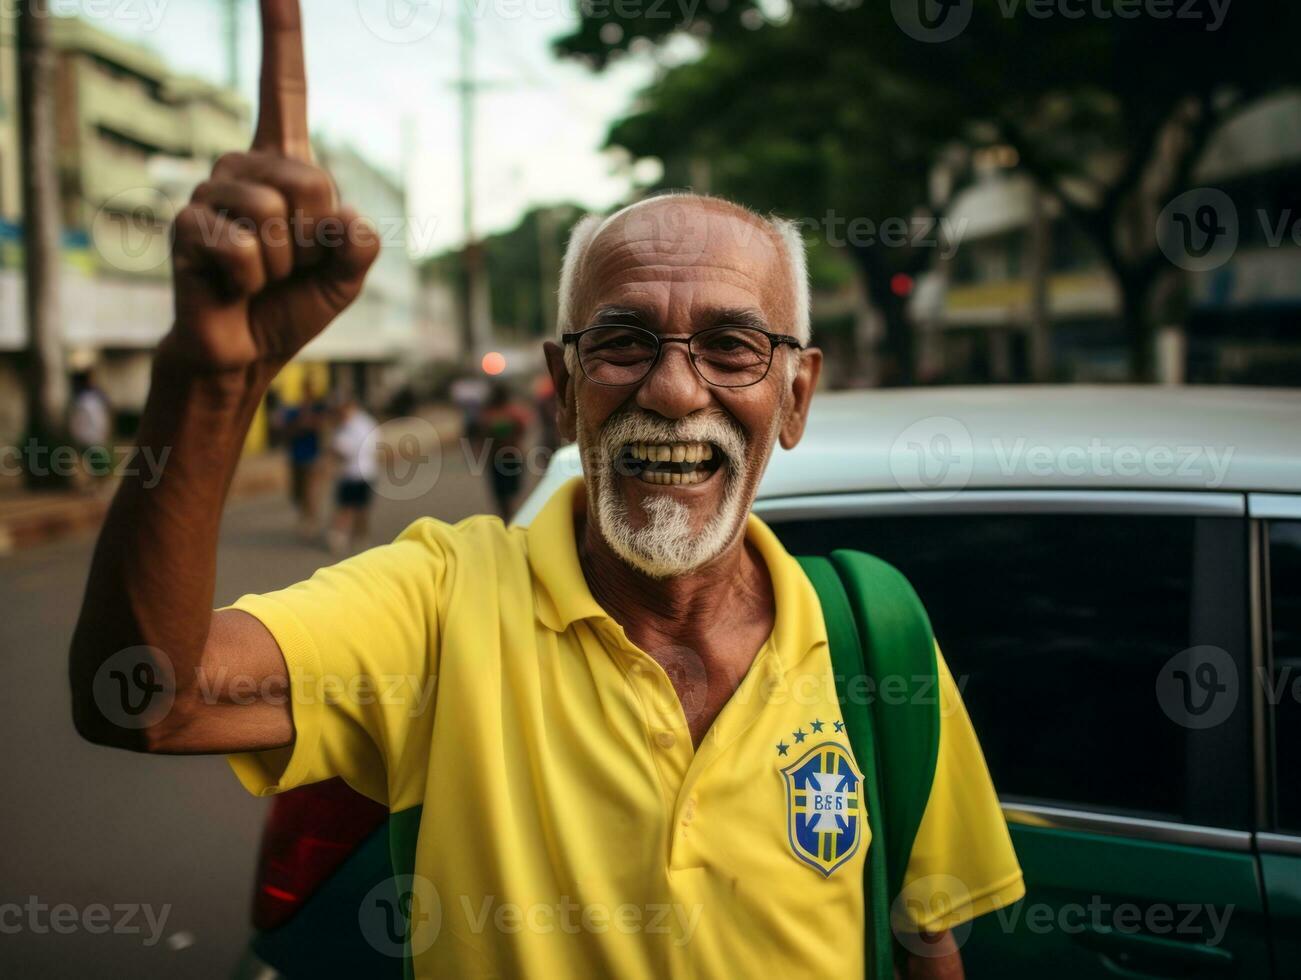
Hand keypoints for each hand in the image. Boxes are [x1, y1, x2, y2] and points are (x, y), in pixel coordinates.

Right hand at [166, 0, 378, 374]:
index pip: (283, 87)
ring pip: (275, 215)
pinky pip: (244, 247)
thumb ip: (362, 240)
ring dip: (282, 262)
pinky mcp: (187, 225)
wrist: (246, 351)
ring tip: (259, 276)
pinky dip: (251, 279)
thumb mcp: (348, 271)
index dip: (281, 33)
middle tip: (290, 264)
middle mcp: (243, 166)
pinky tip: (232, 286)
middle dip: (316, 236)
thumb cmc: (293, 303)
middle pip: (312, 179)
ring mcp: (210, 191)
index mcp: (285, 165)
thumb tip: (343, 217)